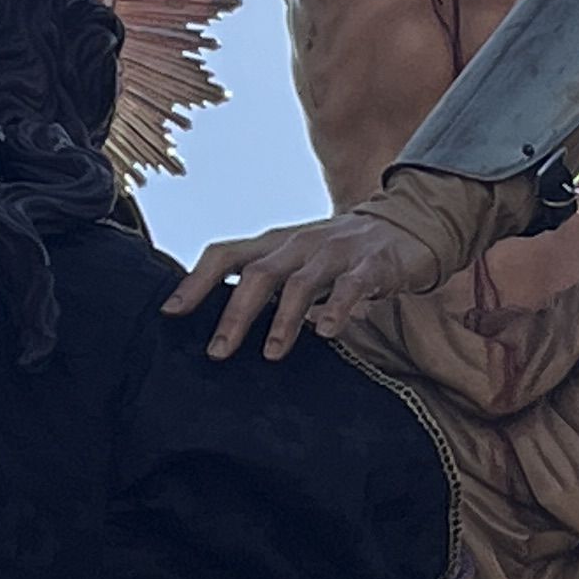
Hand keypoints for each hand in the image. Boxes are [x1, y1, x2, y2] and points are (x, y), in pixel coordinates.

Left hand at [163, 208, 442, 360]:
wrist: (408, 224)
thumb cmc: (341, 253)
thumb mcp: (297, 263)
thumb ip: (266, 287)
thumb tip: (221, 325)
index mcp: (275, 244)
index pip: (225, 254)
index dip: (195, 282)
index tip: (170, 313)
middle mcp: (299, 244)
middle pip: (258, 274)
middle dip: (235, 314)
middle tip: (218, 352)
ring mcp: (335, 252)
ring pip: (301, 283)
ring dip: (283, 319)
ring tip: (272, 353)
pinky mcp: (372, 264)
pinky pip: (351, 286)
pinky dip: (338, 308)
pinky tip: (329, 333)